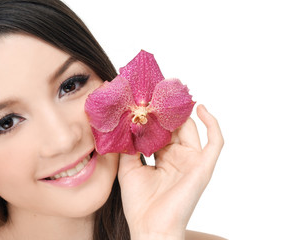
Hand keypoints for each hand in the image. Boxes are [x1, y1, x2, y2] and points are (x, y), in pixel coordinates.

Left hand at [117, 105, 223, 239]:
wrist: (150, 228)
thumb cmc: (139, 203)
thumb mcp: (129, 168)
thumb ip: (130, 147)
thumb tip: (126, 123)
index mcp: (162, 158)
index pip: (161, 131)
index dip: (154, 116)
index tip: (145, 100)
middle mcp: (178, 157)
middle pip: (175, 127)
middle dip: (168, 111)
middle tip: (158, 92)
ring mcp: (192, 160)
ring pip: (191, 129)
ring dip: (183, 113)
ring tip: (172, 95)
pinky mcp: (203, 166)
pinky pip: (215, 142)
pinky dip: (212, 124)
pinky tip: (200, 108)